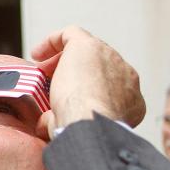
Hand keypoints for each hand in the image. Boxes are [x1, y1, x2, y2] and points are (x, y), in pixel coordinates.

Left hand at [29, 25, 145, 136]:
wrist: (93, 124)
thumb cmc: (88, 135)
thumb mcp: (82, 134)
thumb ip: (68, 124)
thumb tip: (47, 125)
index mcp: (131, 101)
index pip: (110, 91)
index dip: (88, 94)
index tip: (68, 100)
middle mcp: (126, 77)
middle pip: (98, 68)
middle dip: (76, 74)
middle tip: (51, 83)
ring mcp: (110, 58)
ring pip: (86, 52)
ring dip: (63, 59)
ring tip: (42, 70)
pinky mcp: (89, 46)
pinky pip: (70, 35)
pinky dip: (52, 41)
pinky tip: (37, 53)